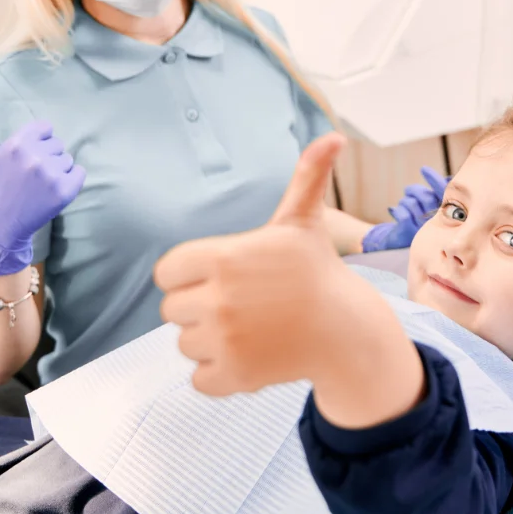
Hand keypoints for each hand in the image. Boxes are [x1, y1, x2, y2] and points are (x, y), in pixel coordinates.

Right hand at [0, 103, 85, 275]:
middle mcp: (34, 157)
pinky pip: (80, 172)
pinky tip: (53, 190)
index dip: (39, 141)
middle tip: (31, 174)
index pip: (46, 128)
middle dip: (47, 156)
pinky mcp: (65, 191)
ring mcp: (51, 175)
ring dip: (58, 169)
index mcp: (17, 144)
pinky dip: (72, 180)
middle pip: (58, 144)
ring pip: (68, 159)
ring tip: (40, 184)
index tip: (28, 155)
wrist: (2, 222)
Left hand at [156, 133, 354, 395]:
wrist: (345, 329)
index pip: (167, 272)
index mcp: (224, 257)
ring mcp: (225, 339)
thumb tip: (335, 136)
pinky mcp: (233, 374)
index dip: (191, 275)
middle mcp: (219, 298)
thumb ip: (306, 178)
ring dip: (210, 340)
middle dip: (200, 307)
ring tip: (250, 328)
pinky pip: (199, 377)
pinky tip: (250, 354)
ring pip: (185, 343)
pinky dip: (219, 372)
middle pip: (172, 309)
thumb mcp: (303, 222)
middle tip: (242, 304)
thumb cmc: (316, 271)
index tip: (223, 276)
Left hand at [361, 165, 450, 251]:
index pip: (442, 194)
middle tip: (408, 191)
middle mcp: (436, 225)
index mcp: (444, 217)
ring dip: (405, 201)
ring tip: (403, 205)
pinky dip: (397, 210)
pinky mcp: (408, 234)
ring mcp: (422, 231)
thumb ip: (435, 195)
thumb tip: (443, 176)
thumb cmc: (415, 223)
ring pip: (413, 204)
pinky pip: (403, 214)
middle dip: (414, 190)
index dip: (434, 180)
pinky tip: (393, 212)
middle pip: (426, 197)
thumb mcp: (427, 209)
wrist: (395, 244)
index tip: (423, 169)